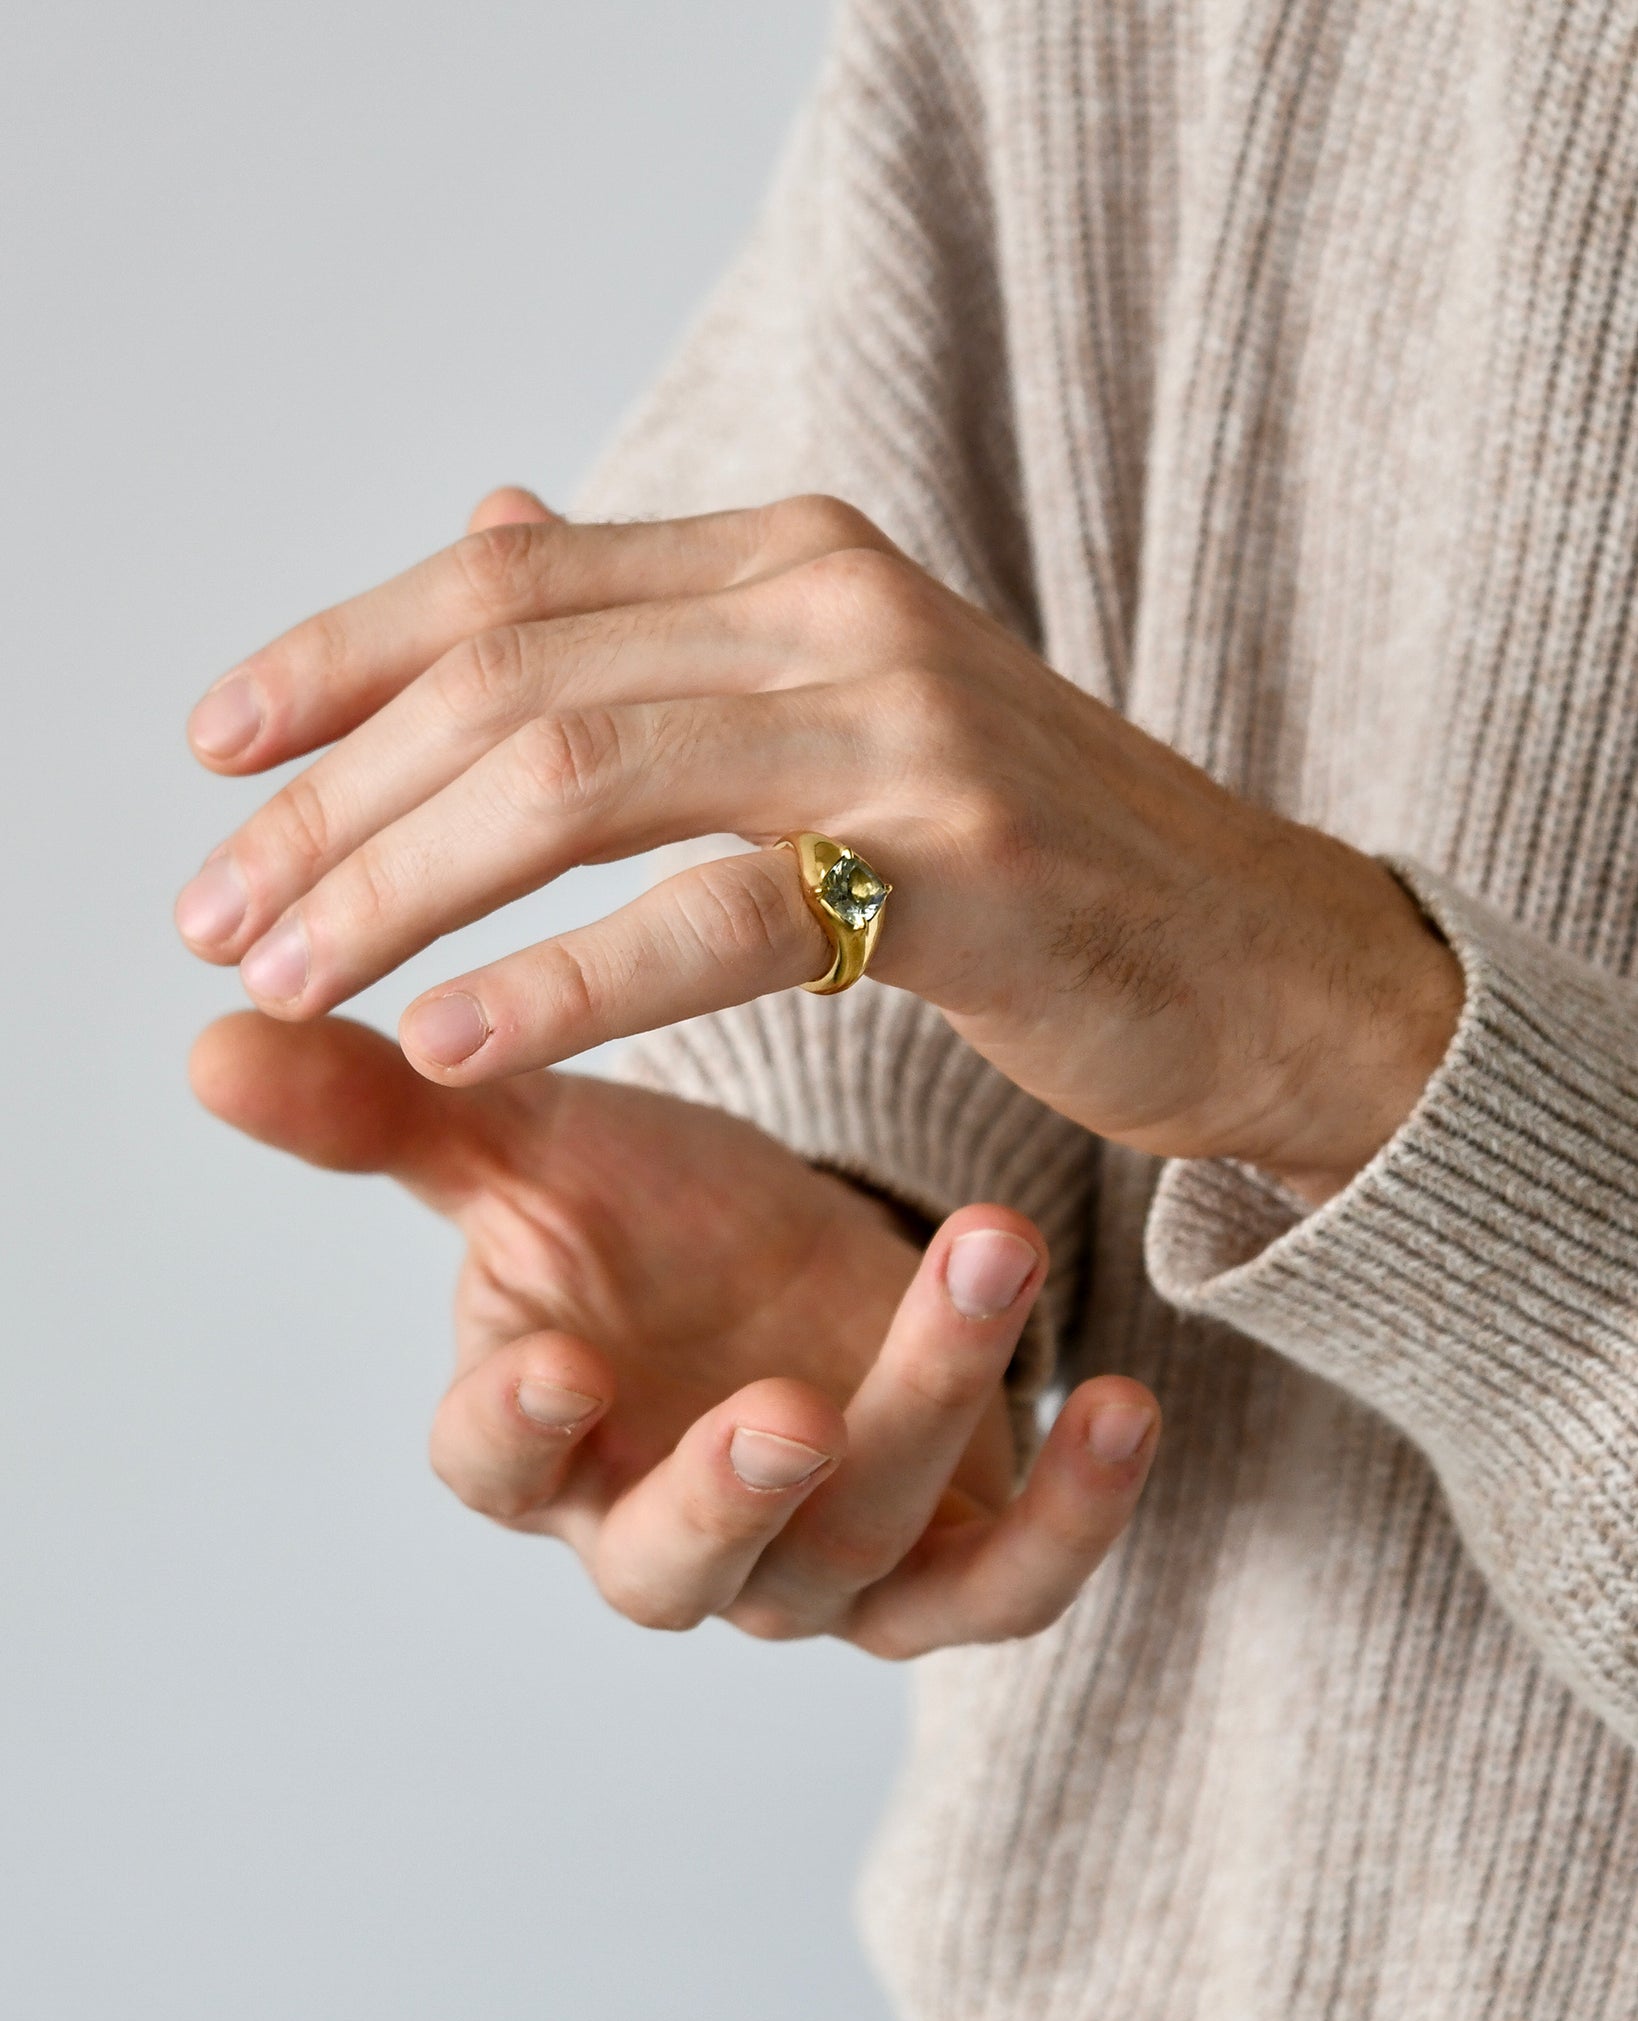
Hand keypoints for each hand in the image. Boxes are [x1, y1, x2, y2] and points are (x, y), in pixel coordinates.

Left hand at [176, 488, 1461, 1199]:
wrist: (1264, 957)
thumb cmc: (1034, 862)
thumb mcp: (841, 708)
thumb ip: (662, 632)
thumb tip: (482, 528)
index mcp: (795, 557)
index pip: (505, 578)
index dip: (334, 656)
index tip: (212, 750)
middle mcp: (837, 605)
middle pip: (509, 675)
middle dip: (334, 800)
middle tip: (218, 911)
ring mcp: (902, 724)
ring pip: (580, 774)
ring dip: (403, 883)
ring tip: (288, 976)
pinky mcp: (960, 867)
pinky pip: (715, 913)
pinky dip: (563, 978)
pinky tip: (450, 1040)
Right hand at [189, 1009, 1158, 1654]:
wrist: (800, 1261)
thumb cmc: (652, 1221)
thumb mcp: (537, 1144)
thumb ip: (390, 1112)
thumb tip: (208, 1038)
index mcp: (550, 1425)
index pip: (500, 1465)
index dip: (519, 1432)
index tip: (554, 1354)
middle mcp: (672, 1514)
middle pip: (678, 1561)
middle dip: (732, 1493)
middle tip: (789, 1406)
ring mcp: (819, 1550)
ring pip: (863, 1536)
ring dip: (932, 1404)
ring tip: (988, 1245)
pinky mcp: (947, 1551)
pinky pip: (1010, 1576)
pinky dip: (1073, 1508)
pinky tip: (1122, 1397)